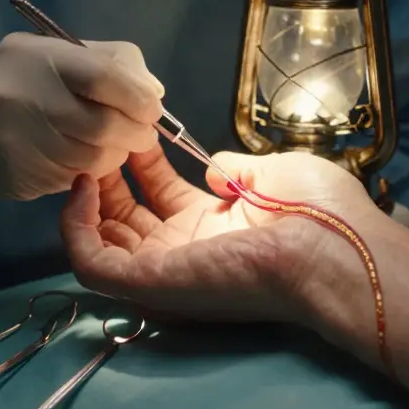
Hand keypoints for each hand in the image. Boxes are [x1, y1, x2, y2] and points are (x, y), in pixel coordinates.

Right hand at [0, 33, 164, 199]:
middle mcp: (23, 99)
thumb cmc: (17, 81)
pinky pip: (73, 179)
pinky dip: (90, 171)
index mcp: (37, 57)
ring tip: (113, 144)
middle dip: (136, 132)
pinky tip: (82, 157)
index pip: (105, 77)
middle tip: (144, 133)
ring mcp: (16, 143)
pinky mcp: (17, 177)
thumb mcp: (56, 53)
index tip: (151, 107)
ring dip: (116, 154)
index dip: (138, 96)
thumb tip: (154, 93)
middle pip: (103, 125)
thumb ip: (112, 62)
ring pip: (93, 158)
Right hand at [61, 143, 385, 323]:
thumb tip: (212, 168)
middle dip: (109, 174)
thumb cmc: (318, 211)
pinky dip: (74, 227)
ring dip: (85, 198)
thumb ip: (235, 168)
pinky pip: (91, 265)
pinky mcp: (149, 282)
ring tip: (85, 156)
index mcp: (218, 226)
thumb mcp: (274, 173)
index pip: (163, 195)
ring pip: (102, 241)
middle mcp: (187, 250)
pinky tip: (82, 186)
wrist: (333, 247)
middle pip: (127, 217)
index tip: (135, 126)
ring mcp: (165, 269)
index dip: (144, 162)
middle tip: (102, 136)